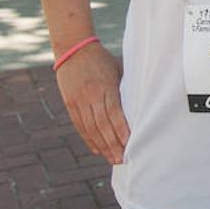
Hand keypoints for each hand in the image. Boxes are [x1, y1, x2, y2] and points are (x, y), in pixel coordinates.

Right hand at [55, 42, 129, 165]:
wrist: (73, 50)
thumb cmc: (102, 59)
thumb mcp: (117, 70)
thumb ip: (124, 88)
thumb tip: (139, 106)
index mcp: (104, 86)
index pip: (113, 113)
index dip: (121, 130)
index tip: (130, 144)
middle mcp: (89, 96)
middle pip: (101, 125)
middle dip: (113, 144)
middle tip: (122, 159)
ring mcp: (77, 101)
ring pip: (90, 129)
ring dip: (102, 146)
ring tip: (112, 158)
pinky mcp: (70, 104)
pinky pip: (80, 126)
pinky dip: (89, 139)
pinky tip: (98, 150)